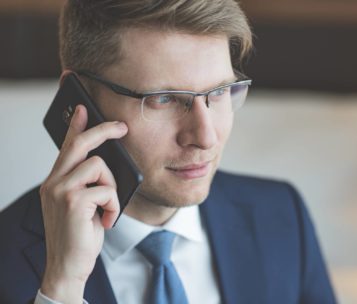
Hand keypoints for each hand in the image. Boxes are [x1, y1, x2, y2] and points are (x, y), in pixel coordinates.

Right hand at [39, 104, 127, 302]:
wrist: (68, 264)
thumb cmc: (80, 234)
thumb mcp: (83, 205)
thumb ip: (89, 184)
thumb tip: (108, 164)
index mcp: (56, 181)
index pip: (67, 147)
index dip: (76, 126)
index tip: (85, 108)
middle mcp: (53, 182)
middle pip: (80, 144)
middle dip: (104, 131)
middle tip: (122, 127)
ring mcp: (60, 190)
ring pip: (99, 166)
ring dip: (112, 187)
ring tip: (107, 208)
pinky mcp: (72, 201)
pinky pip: (106, 189)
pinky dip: (113, 205)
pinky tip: (106, 220)